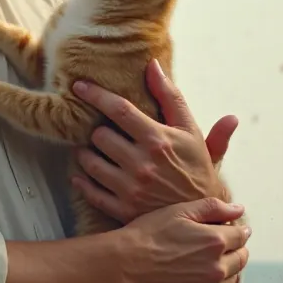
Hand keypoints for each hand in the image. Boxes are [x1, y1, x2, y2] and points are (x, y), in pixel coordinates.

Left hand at [71, 60, 234, 222]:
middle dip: (98, 131)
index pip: (119, 110)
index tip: (78, 86)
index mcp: (158, 140)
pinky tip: (83, 175)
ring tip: (93, 151)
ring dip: (86, 154)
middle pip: (99, 135)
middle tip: (102, 133)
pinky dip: (81, 181)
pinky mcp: (123, 210)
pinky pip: (90, 191)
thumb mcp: (190, 131)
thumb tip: (153, 65)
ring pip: (89, 162)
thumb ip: (171, 97)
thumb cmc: (196, 168)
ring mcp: (131, 189)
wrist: (204, 218)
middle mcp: (142, 164)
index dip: (95, 95)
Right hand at [123, 197, 250, 282]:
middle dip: (235, 250)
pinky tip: (193, 279)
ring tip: (208, 263)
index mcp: (216, 242)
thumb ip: (213, 208)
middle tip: (219, 246)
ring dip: (226, 270)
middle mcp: (218, 269)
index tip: (230, 229)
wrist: (126, 266)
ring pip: (231, 281)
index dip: (237, 230)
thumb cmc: (150, 234)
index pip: (241, 236)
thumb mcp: (179, 211)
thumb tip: (240, 209)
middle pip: (241, 260)